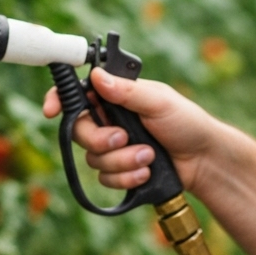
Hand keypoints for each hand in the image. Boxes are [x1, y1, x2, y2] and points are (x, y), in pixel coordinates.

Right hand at [42, 68, 224, 193]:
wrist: (204, 161)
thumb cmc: (187, 123)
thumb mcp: (159, 102)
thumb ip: (127, 91)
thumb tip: (96, 76)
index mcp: (116, 96)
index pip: (78, 93)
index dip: (58, 100)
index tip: (51, 110)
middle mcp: (109, 120)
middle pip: (79, 131)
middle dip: (100, 140)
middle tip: (123, 139)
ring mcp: (114, 147)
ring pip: (93, 159)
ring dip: (122, 161)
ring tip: (148, 156)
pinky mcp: (120, 171)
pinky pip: (106, 178)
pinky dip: (127, 178)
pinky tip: (146, 173)